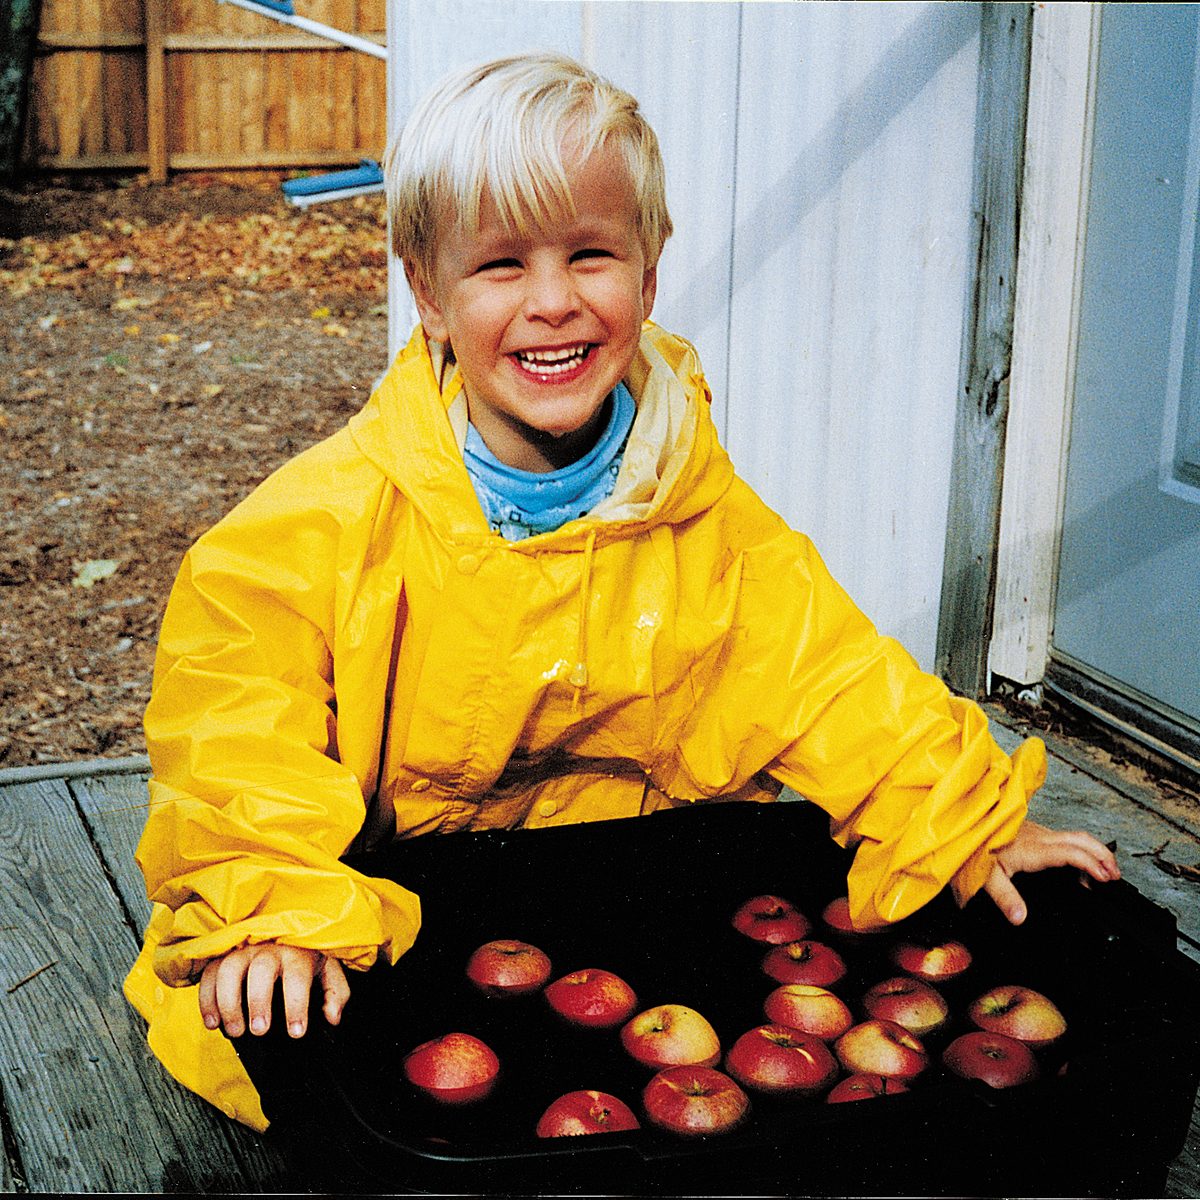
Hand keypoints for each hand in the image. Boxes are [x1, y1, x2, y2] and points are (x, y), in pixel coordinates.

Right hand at [198, 944, 349, 1038]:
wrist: (284, 930)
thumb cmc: (305, 957)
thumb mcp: (328, 970)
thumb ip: (335, 993)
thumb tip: (332, 1017)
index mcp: (298, 951)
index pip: (298, 976)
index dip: (297, 1005)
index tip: (296, 1032)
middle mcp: (269, 947)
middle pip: (261, 970)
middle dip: (258, 1002)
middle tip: (259, 1031)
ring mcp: (243, 949)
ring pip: (230, 970)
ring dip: (228, 1003)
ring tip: (234, 1031)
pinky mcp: (223, 955)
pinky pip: (209, 973)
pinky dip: (206, 999)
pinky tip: (212, 1023)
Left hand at [983, 820, 1118, 924]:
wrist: (961, 825)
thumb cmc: (971, 848)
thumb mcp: (985, 877)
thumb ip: (1005, 898)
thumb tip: (1021, 918)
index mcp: (1032, 848)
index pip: (1071, 853)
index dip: (1092, 864)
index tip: (1106, 878)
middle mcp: (1038, 836)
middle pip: (1080, 839)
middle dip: (1103, 855)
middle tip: (1116, 875)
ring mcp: (1035, 832)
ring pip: (1073, 836)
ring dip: (1093, 850)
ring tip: (1103, 871)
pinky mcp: (1031, 831)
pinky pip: (1063, 837)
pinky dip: (1079, 849)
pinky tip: (1076, 864)